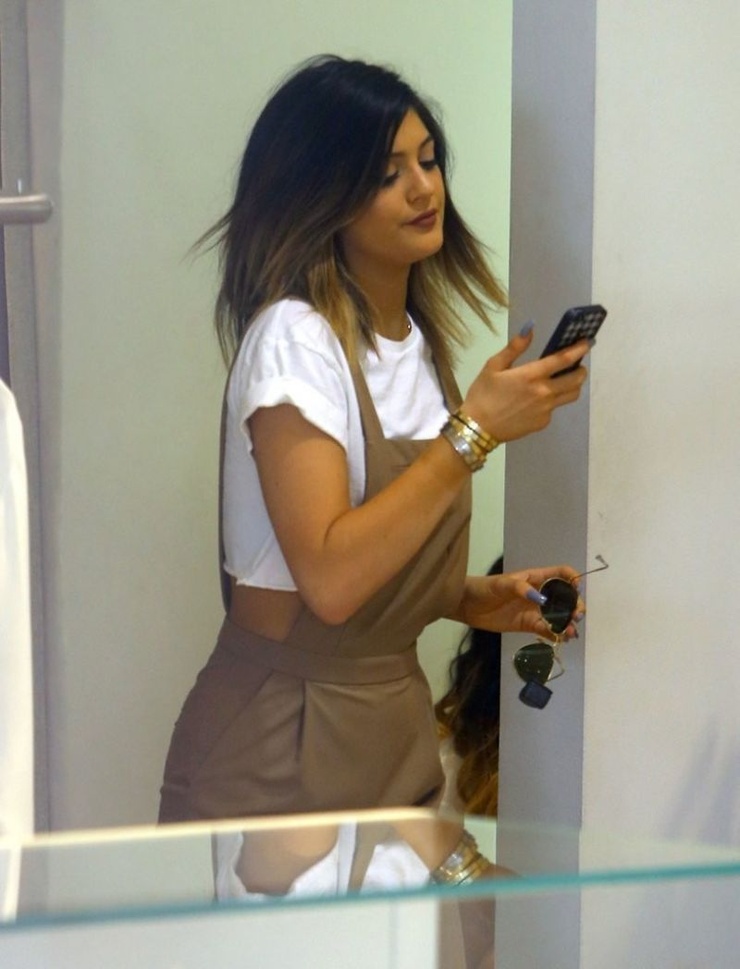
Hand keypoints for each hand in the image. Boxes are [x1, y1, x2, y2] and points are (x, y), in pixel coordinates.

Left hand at [451, 566, 583, 640]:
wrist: (467, 606)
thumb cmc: (484, 588)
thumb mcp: (501, 584)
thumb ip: (520, 588)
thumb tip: (542, 599)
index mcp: (535, 578)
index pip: (561, 573)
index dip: (572, 577)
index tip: (577, 587)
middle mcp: (539, 594)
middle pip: (565, 597)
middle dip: (575, 605)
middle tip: (576, 616)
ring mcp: (535, 610)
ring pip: (559, 616)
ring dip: (568, 623)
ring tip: (570, 632)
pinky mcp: (529, 625)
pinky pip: (547, 629)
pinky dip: (556, 634)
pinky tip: (561, 638)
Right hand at [461, 328, 589, 442]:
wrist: (478, 429)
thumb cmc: (483, 394)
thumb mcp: (493, 366)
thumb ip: (514, 348)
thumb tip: (530, 328)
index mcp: (531, 375)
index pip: (563, 359)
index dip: (578, 349)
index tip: (587, 342)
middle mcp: (544, 392)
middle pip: (576, 379)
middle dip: (581, 369)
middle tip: (577, 364)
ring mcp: (546, 409)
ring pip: (571, 395)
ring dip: (574, 385)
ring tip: (565, 380)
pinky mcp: (543, 422)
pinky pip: (555, 408)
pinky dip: (553, 401)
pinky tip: (539, 400)